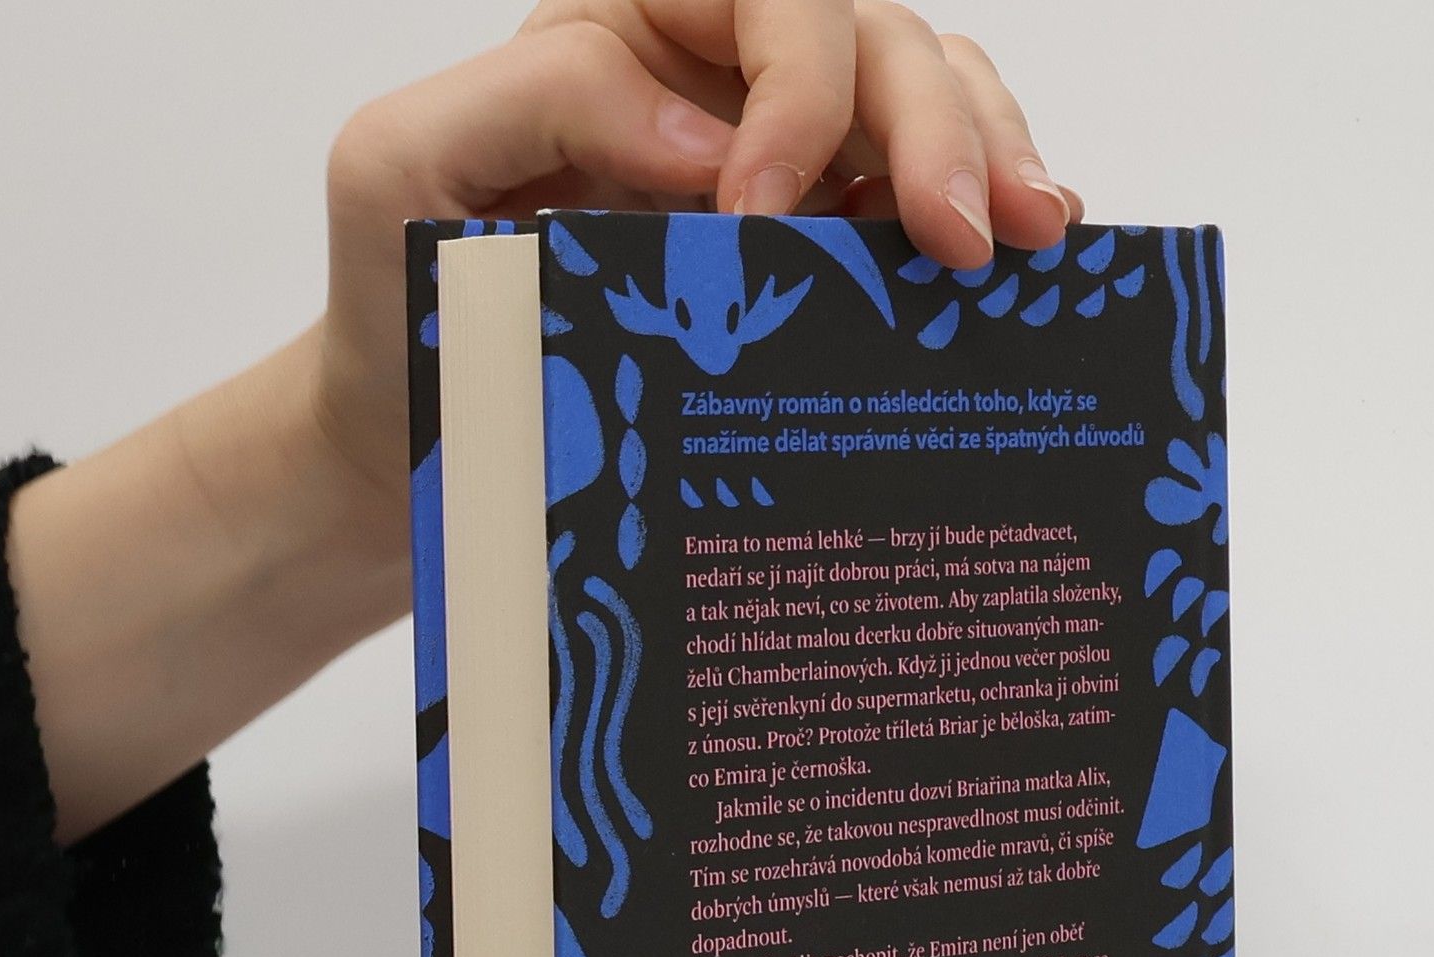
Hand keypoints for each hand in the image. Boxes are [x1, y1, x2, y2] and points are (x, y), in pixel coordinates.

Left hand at [314, 1, 1082, 514]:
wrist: (425, 439)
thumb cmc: (401, 302)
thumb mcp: (408, 170)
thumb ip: (543, 100)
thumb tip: (713, 139)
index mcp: (624, 33)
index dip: (798, 84)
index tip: (766, 213)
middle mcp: (718, 80)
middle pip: (872, 41)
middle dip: (933, 128)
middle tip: (964, 239)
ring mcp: (788, 165)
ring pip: (929, 100)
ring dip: (989, 160)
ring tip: (1032, 244)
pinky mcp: (822, 253)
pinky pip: (925, 201)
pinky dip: (988, 212)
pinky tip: (1029, 266)